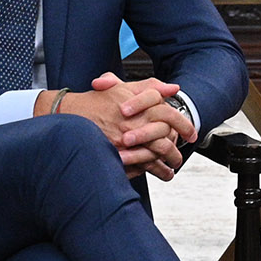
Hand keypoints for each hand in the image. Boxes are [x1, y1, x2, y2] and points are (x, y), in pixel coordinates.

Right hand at [50, 73, 196, 180]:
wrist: (69, 115)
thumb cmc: (96, 101)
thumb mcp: (123, 88)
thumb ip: (150, 87)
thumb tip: (174, 89)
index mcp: (139, 103)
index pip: (169, 113)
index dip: (184, 124)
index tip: (191, 133)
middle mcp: (135, 120)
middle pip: (166, 135)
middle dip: (178, 146)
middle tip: (182, 152)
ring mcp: (127, 139)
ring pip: (157, 152)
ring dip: (169, 160)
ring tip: (173, 166)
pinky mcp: (119, 153)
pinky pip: (143, 165)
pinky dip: (155, 170)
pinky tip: (162, 173)